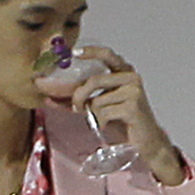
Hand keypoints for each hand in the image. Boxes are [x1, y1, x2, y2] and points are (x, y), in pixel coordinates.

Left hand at [65, 43, 183, 180]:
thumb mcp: (101, 106)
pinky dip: (101, 122)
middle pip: (95, 80)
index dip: (92, 52)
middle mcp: (132, 78)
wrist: (147, 143)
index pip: (108, 55)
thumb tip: (48, 97)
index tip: (75, 52)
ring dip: (93, 114)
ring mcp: (134, 92)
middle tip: (76, 108)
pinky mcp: (134, 107)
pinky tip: (108, 126)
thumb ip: (80, 98)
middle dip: (79, 96)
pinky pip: (104, 112)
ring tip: (99, 121)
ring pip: (97, 100)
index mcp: (125, 73)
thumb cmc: (124, 122)